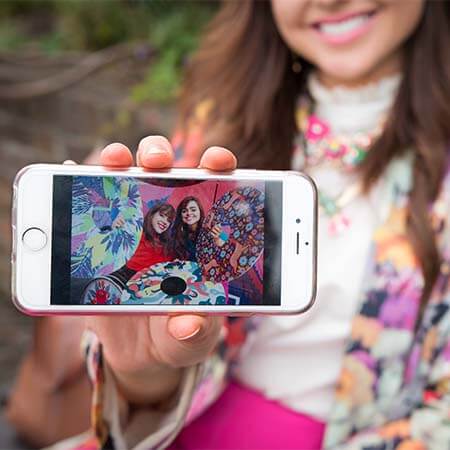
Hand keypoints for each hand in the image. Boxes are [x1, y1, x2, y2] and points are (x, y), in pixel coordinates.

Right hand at [85, 137, 236, 405]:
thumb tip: (189, 325)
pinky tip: (67, 178)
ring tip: (113, 162)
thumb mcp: (190, 339)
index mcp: (200, 239)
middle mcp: (167, 225)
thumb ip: (193, 334)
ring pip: (124, 179)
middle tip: (157, 162)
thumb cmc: (177, 338)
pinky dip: (79, 189)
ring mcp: (131, 230)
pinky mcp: (100, 243)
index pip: (213, 191)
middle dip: (161, 155)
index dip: (217, 167)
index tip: (218, 161)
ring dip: (118, 161)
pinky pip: (89, 209)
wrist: (141, 352)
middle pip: (165, 173)